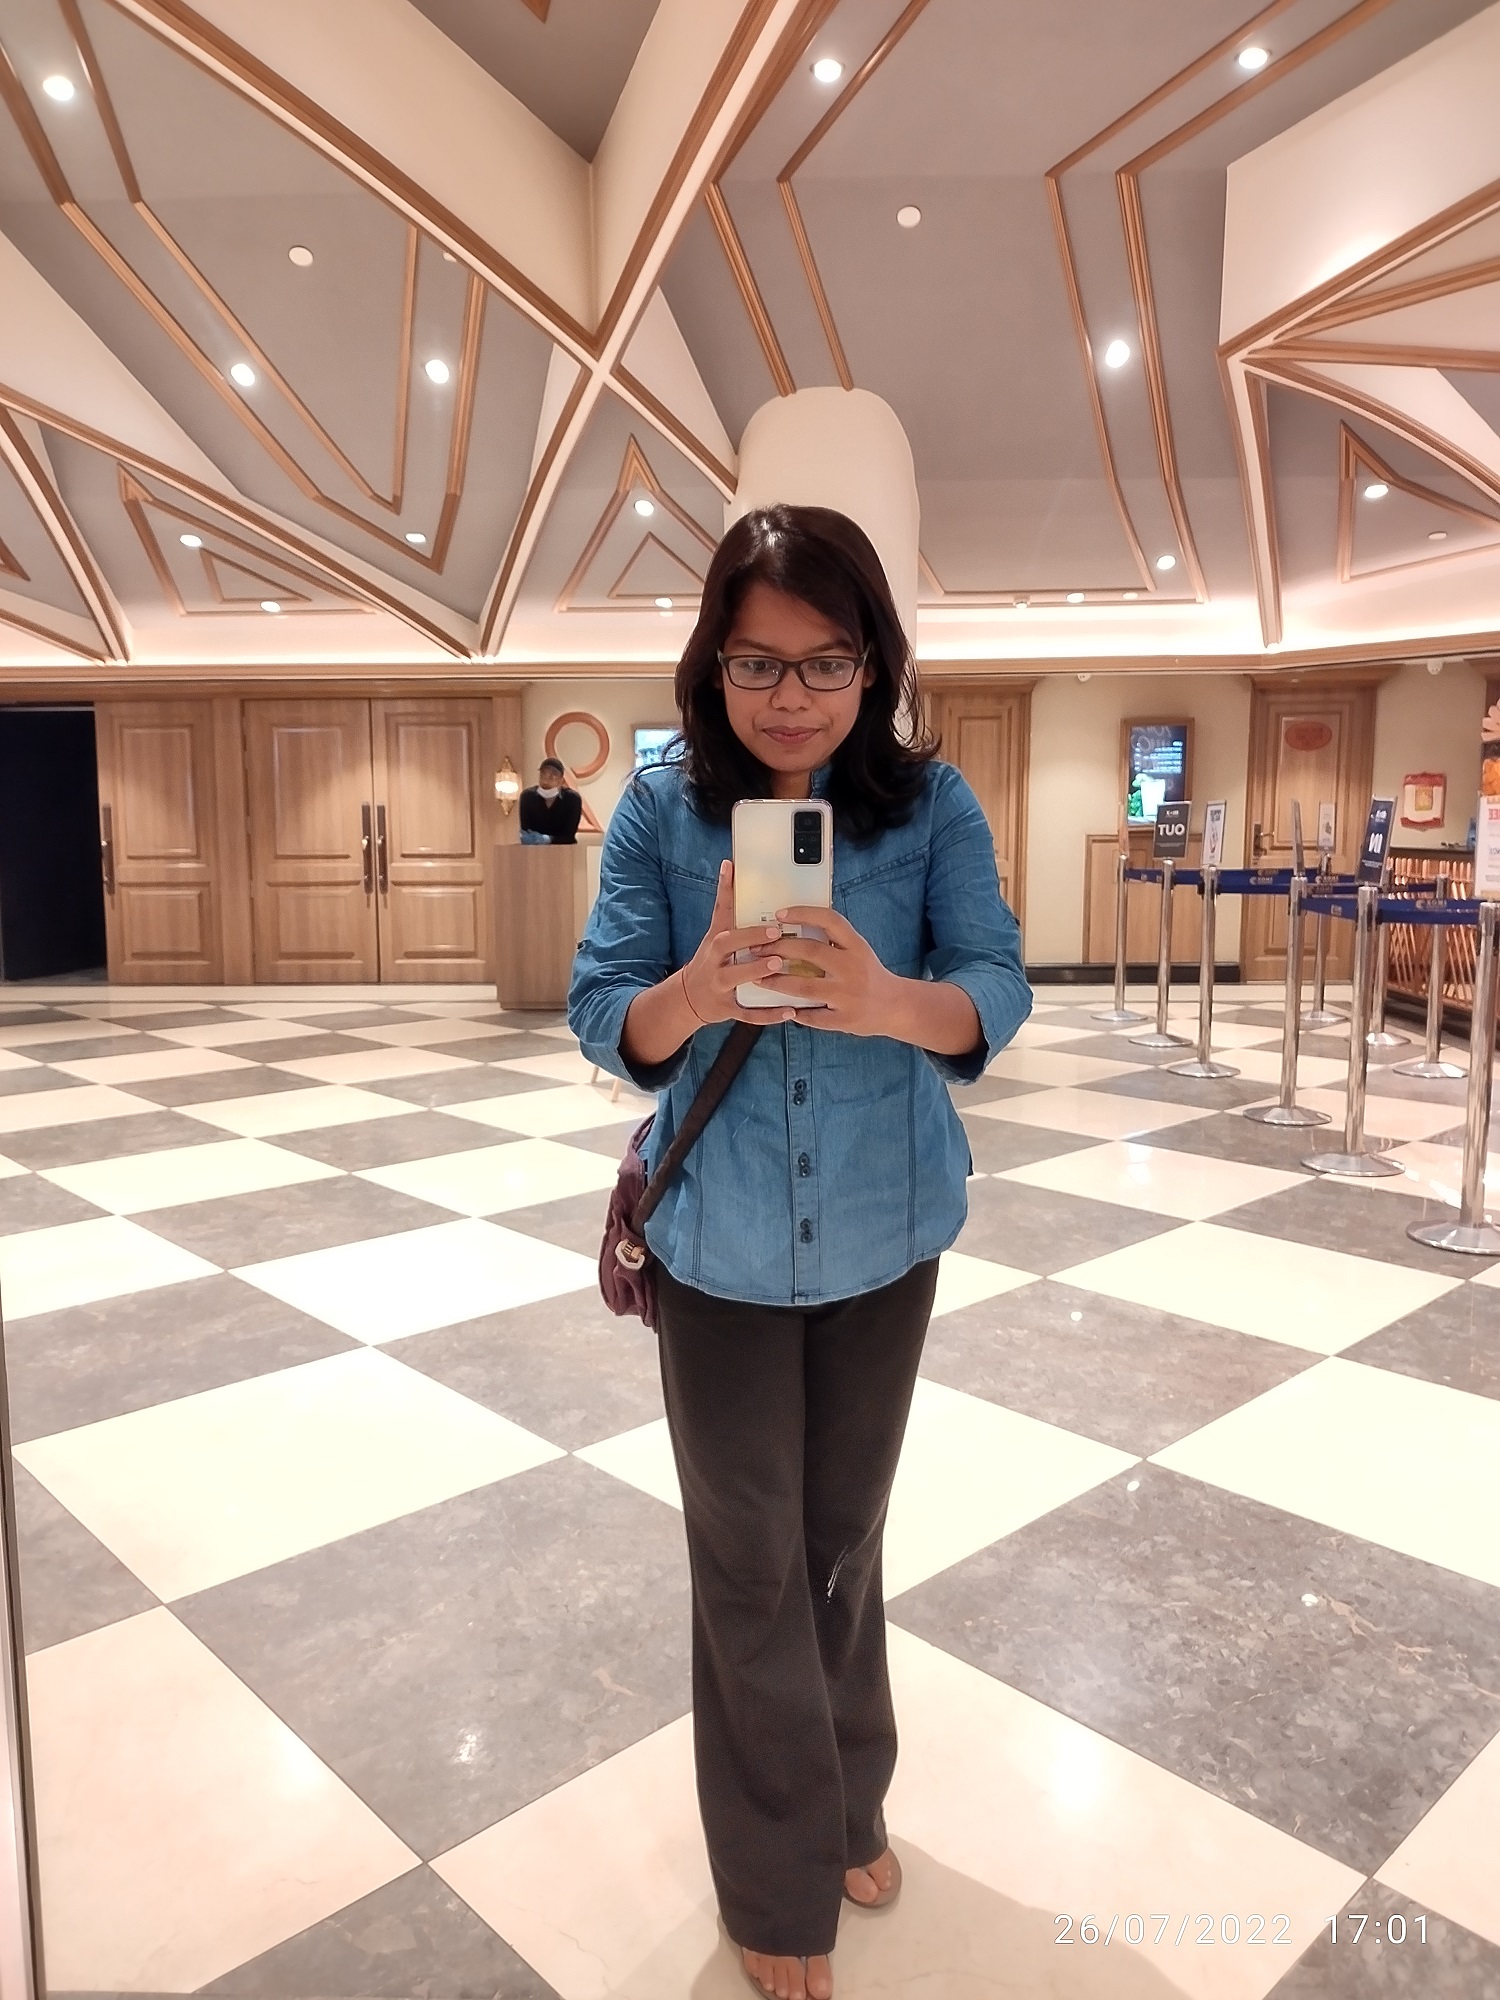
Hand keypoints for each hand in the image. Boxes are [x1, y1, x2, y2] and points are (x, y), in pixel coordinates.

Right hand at [679, 860, 798, 1026]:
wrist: (689, 997)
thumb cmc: (711, 959)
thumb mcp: (715, 932)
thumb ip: (726, 903)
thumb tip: (730, 865)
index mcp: (715, 941)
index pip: (723, 916)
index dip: (730, 894)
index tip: (740, 878)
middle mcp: (714, 961)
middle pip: (727, 946)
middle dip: (750, 938)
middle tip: (776, 934)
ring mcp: (719, 986)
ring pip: (736, 979)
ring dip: (757, 972)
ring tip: (779, 966)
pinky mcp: (727, 1009)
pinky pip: (748, 1013)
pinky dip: (768, 1015)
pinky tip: (789, 1012)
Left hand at [752, 903, 897, 1034]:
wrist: (895, 1006)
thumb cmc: (868, 973)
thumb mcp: (857, 949)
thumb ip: (832, 939)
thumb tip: (792, 923)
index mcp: (857, 946)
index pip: (829, 920)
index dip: (803, 914)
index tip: (779, 914)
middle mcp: (853, 968)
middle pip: (810, 952)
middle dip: (778, 949)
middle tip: (756, 949)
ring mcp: (848, 995)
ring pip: (804, 988)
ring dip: (777, 983)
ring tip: (757, 979)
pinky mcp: (844, 1020)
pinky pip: (812, 1016)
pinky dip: (795, 1012)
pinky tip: (781, 1008)